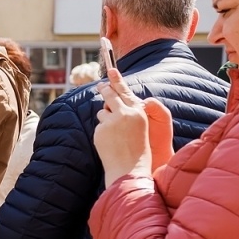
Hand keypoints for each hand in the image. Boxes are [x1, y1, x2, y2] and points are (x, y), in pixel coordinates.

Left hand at [94, 62, 162, 186]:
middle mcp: (125, 113)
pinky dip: (102, 131)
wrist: (129, 168)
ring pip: (102, 112)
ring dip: (105, 119)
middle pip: (110, 95)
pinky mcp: (101, 130)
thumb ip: (128, 112)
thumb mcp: (138, 126)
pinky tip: (109, 142)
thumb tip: (112, 102)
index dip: (117, 80)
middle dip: (105, 89)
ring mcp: (111, 121)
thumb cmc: (137, 148)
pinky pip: (99, 125)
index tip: (111, 70)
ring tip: (115, 134)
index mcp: (138, 111)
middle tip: (101, 84)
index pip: (125, 91)